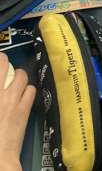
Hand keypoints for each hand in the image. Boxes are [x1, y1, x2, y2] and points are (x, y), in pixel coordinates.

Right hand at [0, 52, 35, 170]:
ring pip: (21, 76)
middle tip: (3, 64)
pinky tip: (24, 95)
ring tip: (15, 81)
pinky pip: (31, 90)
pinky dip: (28, 90)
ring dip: (19, 76)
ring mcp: (12, 100)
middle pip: (3, 64)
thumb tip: (2, 90)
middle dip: (3, 61)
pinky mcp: (24, 109)